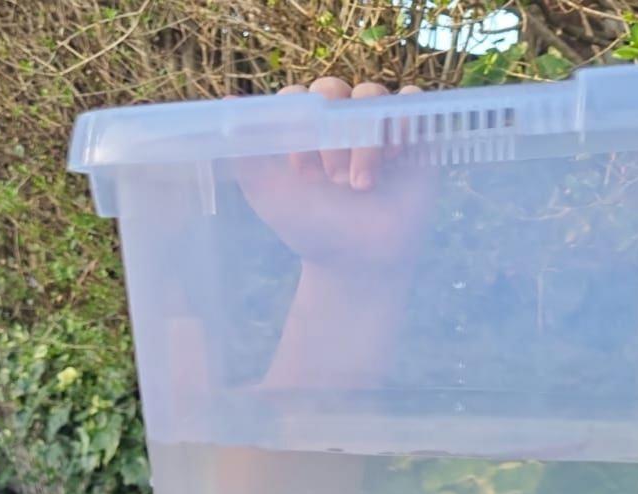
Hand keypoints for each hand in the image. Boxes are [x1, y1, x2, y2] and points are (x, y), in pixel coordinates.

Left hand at [232, 77, 436, 271]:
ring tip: (361, 185)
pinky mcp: (410, 134)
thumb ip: (246, 156)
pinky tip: (395, 156)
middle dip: (332, 133)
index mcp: (303, 127)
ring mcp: (374, 124)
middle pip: (334, 88)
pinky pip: (411, 102)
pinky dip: (402, 120)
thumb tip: (226, 105)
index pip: (297, 95)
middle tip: (333, 180)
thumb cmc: (310, 227)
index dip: (297, 123)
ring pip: (371, 95)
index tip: (300, 171)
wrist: (357, 261)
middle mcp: (337, 119)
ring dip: (364, 140)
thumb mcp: (268, 196)